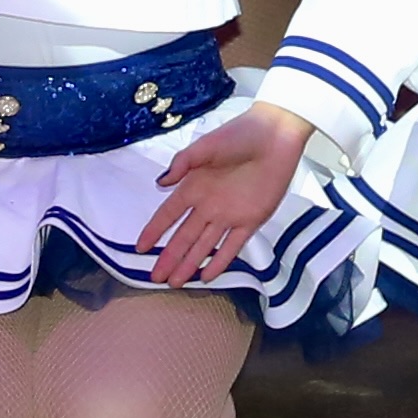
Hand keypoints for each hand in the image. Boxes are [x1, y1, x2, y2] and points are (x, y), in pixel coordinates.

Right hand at [139, 101, 308, 282]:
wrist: (277, 135)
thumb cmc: (241, 135)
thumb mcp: (207, 146)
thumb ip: (183, 163)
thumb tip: (160, 183)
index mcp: (194, 186)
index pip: (168, 214)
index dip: (154, 231)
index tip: (140, 247)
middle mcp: (208, 204)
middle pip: (184, 236)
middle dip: (169, 257)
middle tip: (155, 276)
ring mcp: (229, 214)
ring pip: (204, 246)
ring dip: (190, 263)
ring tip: (175, 282)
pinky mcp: (251, 219)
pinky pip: (233, 245)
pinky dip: (220, 261)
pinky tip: (207, 277)